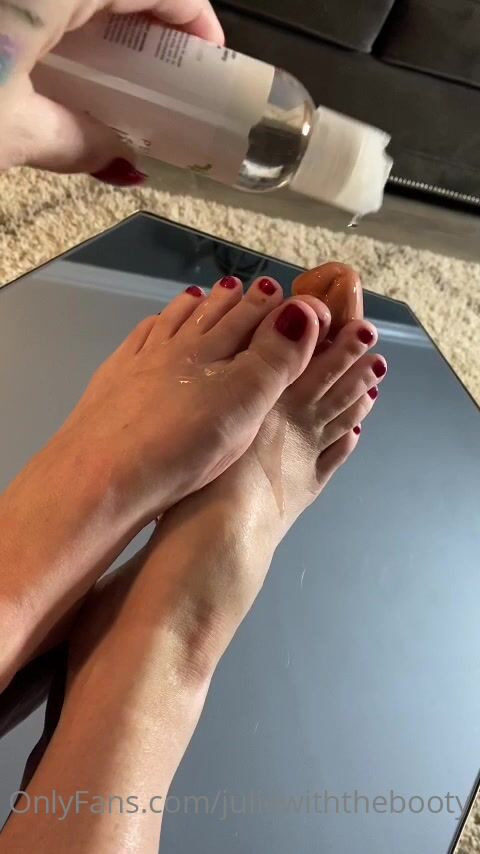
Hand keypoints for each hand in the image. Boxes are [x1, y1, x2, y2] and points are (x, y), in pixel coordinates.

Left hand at [0, 1, 223, 174]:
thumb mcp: (8, 135)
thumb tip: (112, 154)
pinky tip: (61, 58)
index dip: (194, 15)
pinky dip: (66, 19)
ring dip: (106, 21)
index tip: (211, 56)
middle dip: (153, 20)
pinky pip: (48, 1)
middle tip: (166, 71)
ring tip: (117, 70)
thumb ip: (72, 141)